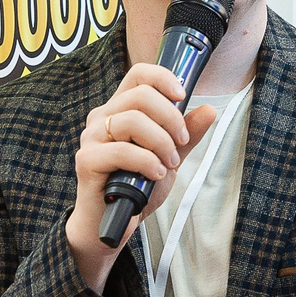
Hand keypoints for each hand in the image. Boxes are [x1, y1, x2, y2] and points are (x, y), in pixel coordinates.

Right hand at [63, 63, 216, 291]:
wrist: (115, 221)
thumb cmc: (137, 187)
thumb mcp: (170, 157)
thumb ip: (187, 135)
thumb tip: (209, 110)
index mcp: (120, 109)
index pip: (138, 75)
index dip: (163, 78)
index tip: (183, 96)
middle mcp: (102, 118)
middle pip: (140, 95)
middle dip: (171, 118)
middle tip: (181, 143)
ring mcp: (92, 138)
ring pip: (132, 120)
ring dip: (160, 142)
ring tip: (169, 163)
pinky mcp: (86, 160)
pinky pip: (121, 151)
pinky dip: (146, 162)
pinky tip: (155, 174)